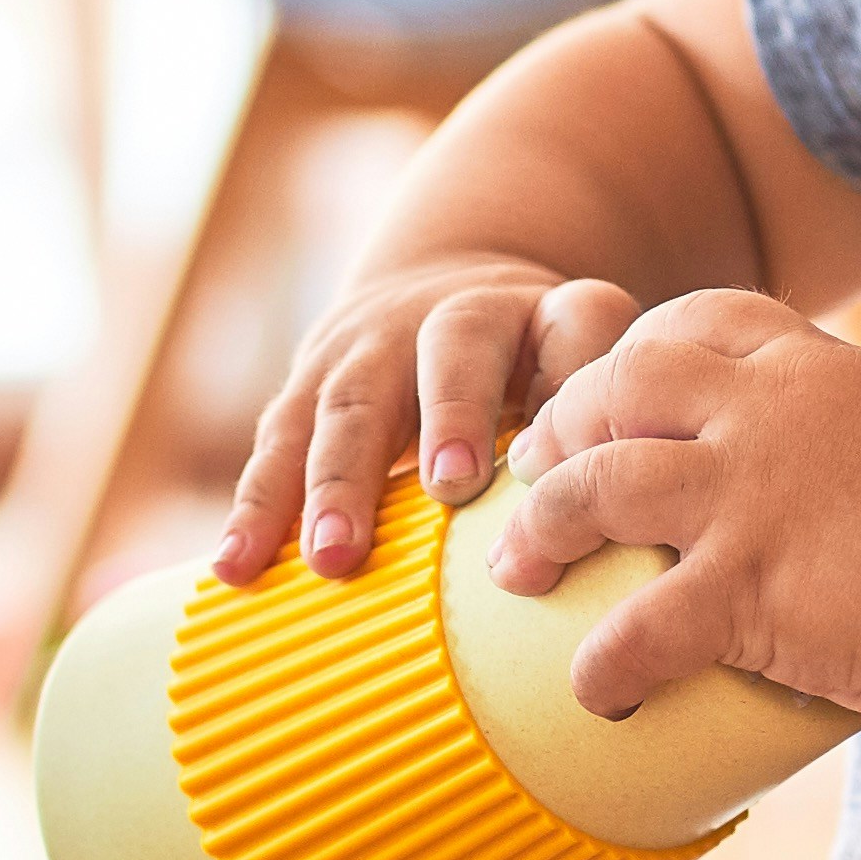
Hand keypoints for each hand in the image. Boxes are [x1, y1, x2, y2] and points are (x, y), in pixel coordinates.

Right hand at [218, 252, 643, 584]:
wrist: (439, 291)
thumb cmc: (533, 367)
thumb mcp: (581, 363)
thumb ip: (602, 416)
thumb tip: (625, 518)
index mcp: (536, 311)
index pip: (568, 324)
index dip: (568, 367)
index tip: (549, 439)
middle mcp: (444, 315)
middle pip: (444, 356)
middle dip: (443, 419)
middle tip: (447, 488)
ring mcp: (365, 347)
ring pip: (347, 403)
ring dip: (336, 481)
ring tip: (334, 560)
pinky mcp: (306, 387)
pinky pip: (275, 443)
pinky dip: (255, 506)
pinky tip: (235, 567)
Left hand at [481, 292, 860, 725]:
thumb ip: (860, 431)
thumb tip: (852, 469)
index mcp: (813, 366)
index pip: (693, 322)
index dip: (634, 353)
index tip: (611, 394)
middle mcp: (765, 415)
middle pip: (618, 385)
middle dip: (561, 426)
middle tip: (532, 477)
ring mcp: (747, 498)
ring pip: (594, 487)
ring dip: (541, 528)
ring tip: (515, 573)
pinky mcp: (746, 588)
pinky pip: (637, 627)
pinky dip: (603, 664)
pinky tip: (594, 695)